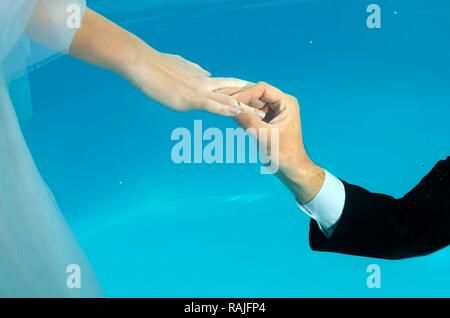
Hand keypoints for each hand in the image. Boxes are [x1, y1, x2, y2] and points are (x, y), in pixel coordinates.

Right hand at [70, 9, 261, 116]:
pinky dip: (225, 109)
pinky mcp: (188, 97)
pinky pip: (210, 103)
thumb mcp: (181, 68)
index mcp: (203, 79)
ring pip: (226, 100)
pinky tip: (236, 113)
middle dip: (251, 102)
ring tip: (261, 117)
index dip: (244, 93)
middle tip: (268, 110)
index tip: (258, 100)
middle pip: (234, 93)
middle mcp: (205, 84)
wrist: (141, 62)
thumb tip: (207, 74)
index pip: (228, 87)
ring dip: (245, 109)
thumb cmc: (157, 65)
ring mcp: (198, 90)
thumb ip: (196, 72)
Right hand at [218, 82, 324, 202]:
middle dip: (239, 96)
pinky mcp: (265, 119)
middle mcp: (280, 103)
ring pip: (251, 102)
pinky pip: (250, 111)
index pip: (262, 89)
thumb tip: (230, 108)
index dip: (245, 93)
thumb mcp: (266, 137)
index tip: (230, 100)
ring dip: (238, 104)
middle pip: (255, 93)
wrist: (291, 169)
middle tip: (219, 96)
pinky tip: (227, 112)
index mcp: (286, 102)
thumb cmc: (284, 154)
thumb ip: (249, 122)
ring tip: (220, 103)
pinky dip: (240, 112)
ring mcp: (272, 111)